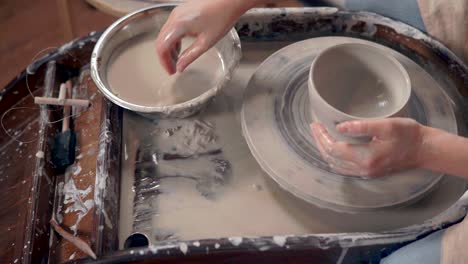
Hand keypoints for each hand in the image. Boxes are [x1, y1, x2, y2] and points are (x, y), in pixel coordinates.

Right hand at [155, 0, 247, 74]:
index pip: (162, 47)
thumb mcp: (206, 43)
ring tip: (178, 60)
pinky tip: (181, 48)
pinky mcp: (182, 11)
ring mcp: (177, 13)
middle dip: (165, 57)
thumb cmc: (221, 18)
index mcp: (178, 25)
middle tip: (173, 68)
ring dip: (169, 48)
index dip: (164, 62)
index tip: (171, 71)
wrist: (229, 2)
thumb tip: (180, 66)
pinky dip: (173, 40)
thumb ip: (190, 56)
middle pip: (161, 40)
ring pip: (166, 34)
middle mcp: (174, 17)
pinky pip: (172, 28)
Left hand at [310, 118, 424, 177]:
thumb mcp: (386, 125)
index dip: (321, 136)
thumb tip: (339, 127)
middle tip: (314, 127)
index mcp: (365, 157)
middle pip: (331, 158)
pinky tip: (332, 148)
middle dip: (320, 142)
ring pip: (336, 166)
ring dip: (325, 151)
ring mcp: (366, 173)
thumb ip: (362, 126)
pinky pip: (344, 169)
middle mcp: (363, 169)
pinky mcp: (369, 172)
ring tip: (320, 135)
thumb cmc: (408, 134)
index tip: (316, 123)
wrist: (424, 150)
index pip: (333, 149)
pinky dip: (334, 158)